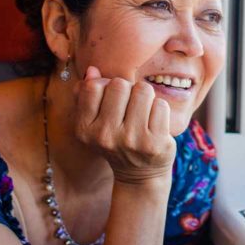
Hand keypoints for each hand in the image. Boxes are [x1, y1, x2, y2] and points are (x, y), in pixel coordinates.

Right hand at [74, 65, 175, 184]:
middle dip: (128, 90)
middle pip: (119, 84)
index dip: (106, 87)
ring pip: (142, 90)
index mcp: (84, 129)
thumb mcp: (95, 122)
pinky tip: (155, 124)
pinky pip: (160, 105)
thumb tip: (92, 70)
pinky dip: (160, 110)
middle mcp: (104, 136)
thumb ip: (87, 94)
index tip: (112, 102)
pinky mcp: (154, 142)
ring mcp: (130, 140)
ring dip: (146, 97)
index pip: (93, 86)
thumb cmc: (117, 139)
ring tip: (143, 114)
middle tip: (130, 109)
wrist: (140, 174)